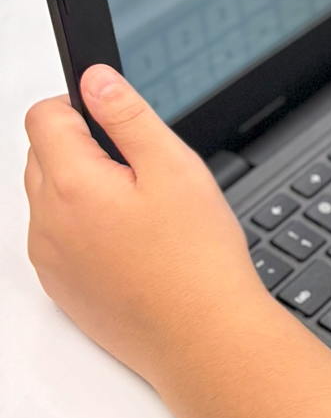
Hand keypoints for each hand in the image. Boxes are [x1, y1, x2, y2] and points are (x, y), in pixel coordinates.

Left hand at [25, 65, 265, 384]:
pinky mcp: (61, 288)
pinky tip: (132, 245)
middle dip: (81, 148)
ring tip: (142, 213)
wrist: (201, 338)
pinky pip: (57, 240)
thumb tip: (95, 80)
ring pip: (48, 199)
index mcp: (72, 185)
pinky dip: (84, 230)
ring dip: (81, 190)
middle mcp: (47, 223)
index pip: (43, 116)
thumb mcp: (174, 167)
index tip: (113, 120)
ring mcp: (50, 260)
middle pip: (41, 156)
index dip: (79, 106)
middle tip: (141, 172)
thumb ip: (128, 116)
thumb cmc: (196, 260)